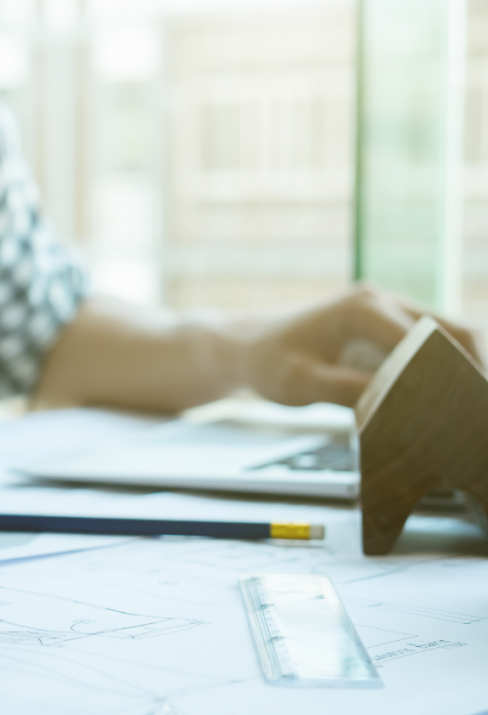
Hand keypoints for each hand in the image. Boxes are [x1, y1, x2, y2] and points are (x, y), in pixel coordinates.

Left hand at [239, 284, 480, 407]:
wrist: (249, 346)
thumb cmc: (268, 363)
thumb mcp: (298, 384)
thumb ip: (345, 391)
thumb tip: (400, 403)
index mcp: (363, 309)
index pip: (426, 343)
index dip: (449, 377)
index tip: (460, 412)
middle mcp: (383, 301)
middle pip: (455, 332)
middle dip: (473, 371)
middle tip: (477, 414)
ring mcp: (390, 310)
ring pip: (453, 336)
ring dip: (467, 370)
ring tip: (470, 410)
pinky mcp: (390, 327)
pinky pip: (435, 345)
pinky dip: (450, 370)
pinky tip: (451, 403)